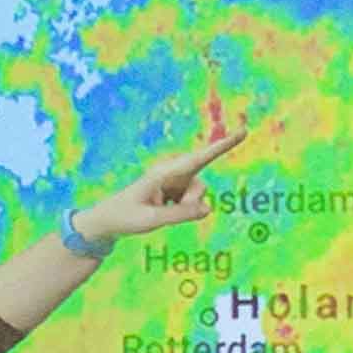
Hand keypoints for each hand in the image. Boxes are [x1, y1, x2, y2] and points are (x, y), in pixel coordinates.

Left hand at [66, 87, 256, 245]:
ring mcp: (175, 182)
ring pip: (198, 196)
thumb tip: (208, 209)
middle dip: (191, 203)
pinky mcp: (175, 191)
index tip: (244, 132)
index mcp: (164, 172)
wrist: (109, 220)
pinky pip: (191, 202)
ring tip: (159, 211)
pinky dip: (181, 210)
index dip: (223, 146)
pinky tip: (160, 210)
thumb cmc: (126, 217)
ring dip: (185, 208)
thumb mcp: (152, 220)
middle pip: (200, 187)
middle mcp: (172, 172)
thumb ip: (182, 215)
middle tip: (163, 210)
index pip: (200, 158)